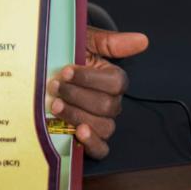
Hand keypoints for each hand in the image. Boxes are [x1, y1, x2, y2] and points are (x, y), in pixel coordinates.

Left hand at [46, 26, 148, 158]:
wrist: (48, 68)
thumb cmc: (69, 54)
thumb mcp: (85, 41)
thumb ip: (112, 42)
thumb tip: (142, 40)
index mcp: (113, 79)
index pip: (114, 83)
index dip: (89, 78)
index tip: (66, 71)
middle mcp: (111, 102)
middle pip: (106, 106)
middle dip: (77, 96)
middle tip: (54, 86)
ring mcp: (100, 121)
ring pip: (103, 127)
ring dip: (78, 116)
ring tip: (56, 106)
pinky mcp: (88, 138)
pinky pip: (101, 149)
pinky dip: (92, 144)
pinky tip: (78, 133)